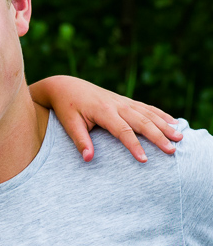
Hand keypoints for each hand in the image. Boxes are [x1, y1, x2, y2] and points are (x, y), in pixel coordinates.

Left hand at [34, 75, 181, 161]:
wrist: (66, 86)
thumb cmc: (66, 108)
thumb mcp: (69, 124)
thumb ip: (80, 141)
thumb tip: (88, 159)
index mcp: (103, 111)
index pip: (122, 131)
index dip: (134, 146)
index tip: (144, 160)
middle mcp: (117, 105)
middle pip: (142, 122)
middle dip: (158, 136)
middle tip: (172, 150)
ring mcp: (123, 101)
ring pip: (148, 113)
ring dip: (165, 125)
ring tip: (179, 137)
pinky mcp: (125, 100)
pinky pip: (147, 107)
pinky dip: (161, 114)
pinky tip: (173, 122)